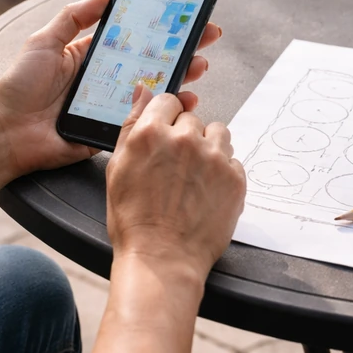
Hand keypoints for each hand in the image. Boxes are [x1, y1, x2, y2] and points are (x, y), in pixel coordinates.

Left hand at [0, 0, 220, 175]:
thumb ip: (74, 16)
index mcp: (91, 57)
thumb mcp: (44, 41)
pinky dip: (167, 111)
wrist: (6, 133)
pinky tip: (185, 100)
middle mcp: (105, 80)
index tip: (184, 15)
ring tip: (199, 65)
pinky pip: (144, 120)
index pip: (133, 38)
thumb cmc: (19, 87)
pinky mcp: (112, 131)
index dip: (158, 28)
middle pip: (151, 62)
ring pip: (154, 90)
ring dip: (181, 77)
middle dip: (181, 49)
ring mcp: (111, 106)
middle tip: (207, 36)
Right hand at [105, 86, 245, 281]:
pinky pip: (232, 160)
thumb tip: (143, 91)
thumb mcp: (118, 168)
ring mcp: (214, 158)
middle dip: (184, 137)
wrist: (162, 260)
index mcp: (151, 133)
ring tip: (193, 178)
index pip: (168, 100)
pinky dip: (221, 172)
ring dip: (207, 149)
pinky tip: (205, 192)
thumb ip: (131, 124)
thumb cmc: (135, 221)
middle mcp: (185, 139)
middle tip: (175, 168)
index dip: (165, 118)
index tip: (165, 133)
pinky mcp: (235, 178)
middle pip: (192, 119)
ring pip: (217, 134)